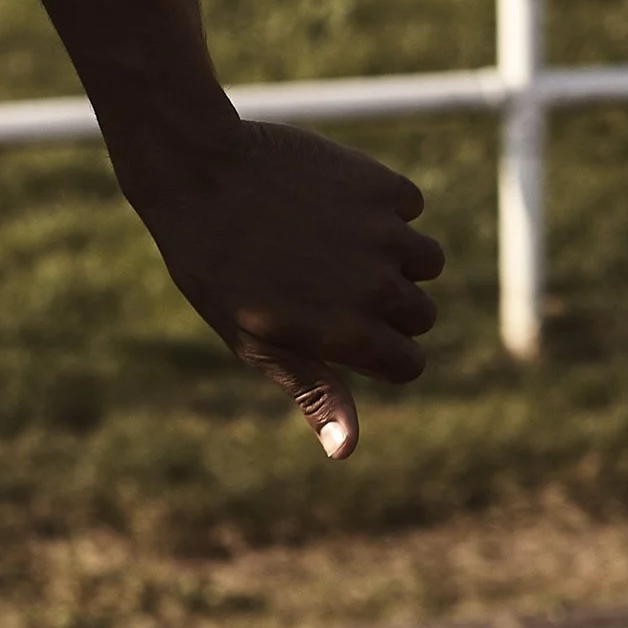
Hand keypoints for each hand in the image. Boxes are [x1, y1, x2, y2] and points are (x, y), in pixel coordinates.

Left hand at [123, 120, 444, 459]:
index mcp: (349, 334)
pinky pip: (410, 208)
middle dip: (386, 307)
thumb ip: (313, 391)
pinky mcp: (383, 186)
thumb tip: (346, 452)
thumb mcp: (254, 341)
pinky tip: (329, 204)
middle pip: (421, 314)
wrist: (200, 175)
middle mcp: (379, 287)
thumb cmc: (216, 269)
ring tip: (332, 244)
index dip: (380, 354)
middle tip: (324, 284)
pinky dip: (382, 209)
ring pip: (427, 260)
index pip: (410, 364)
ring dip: (394, 257)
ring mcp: (385, 234)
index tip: (345, 335)